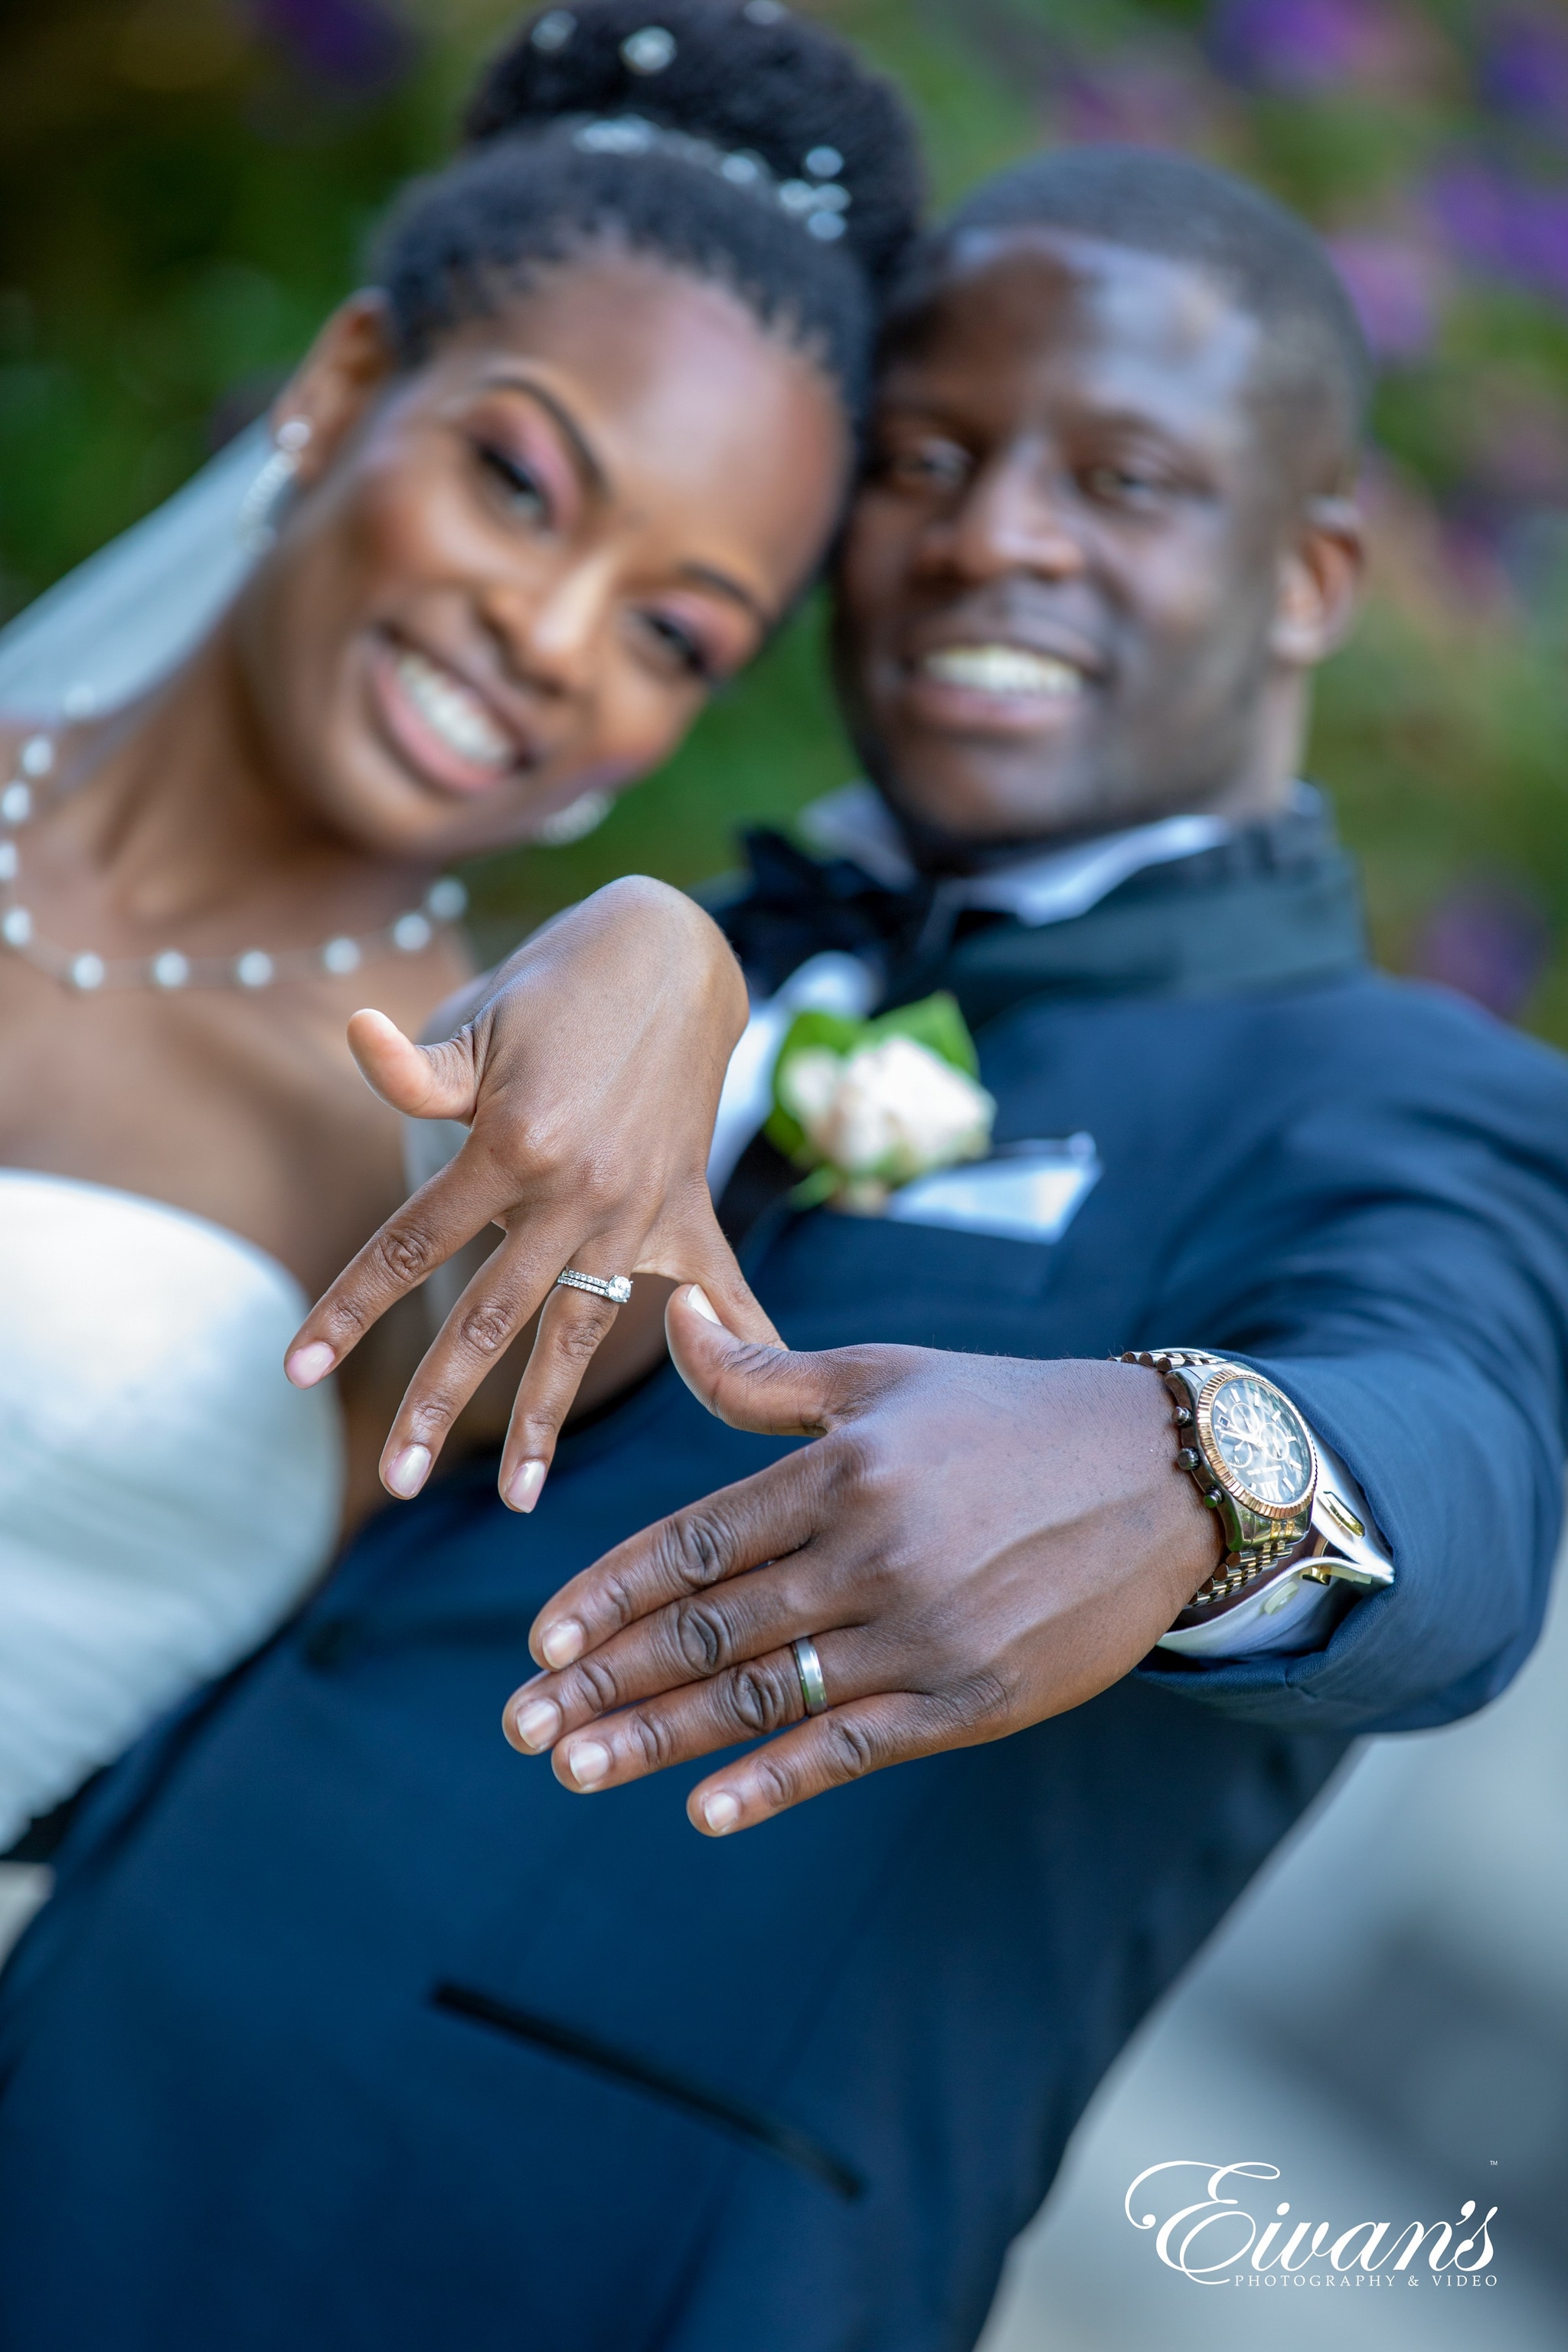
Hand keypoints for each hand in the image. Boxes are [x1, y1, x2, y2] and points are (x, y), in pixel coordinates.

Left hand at [285, 879, 779, 1510]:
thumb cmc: (558, 984)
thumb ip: (424, 1068)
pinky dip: (738, 1342)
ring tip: (518, 1496)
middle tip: (394, 1477)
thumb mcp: (485, 1019)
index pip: (410, 1246)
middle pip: (491, 1317)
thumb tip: (360, 1039)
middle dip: (438, 1401)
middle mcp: (578, 1193)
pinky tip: (742, 1407)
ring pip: (580, 1332)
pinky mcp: (686, 1209)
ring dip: (543, 1416)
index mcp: (515, 1147)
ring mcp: (639, 1211)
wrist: (675, 955)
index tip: (295, 1371)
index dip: (348, 1309)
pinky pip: (717, 1290)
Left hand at [503, 1288, 1222, 1832]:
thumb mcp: (884, 1375)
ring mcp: (923, 1634)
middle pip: (710, 1630)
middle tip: (522, 1726)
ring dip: (659, 1738)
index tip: (540, 1642)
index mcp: (842, 1469)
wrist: (1165, 1476)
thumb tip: (670, 1316)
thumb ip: (763, 1373)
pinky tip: (705, 1808)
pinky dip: (775, 1781)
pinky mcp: (974, 1698)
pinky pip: (854, 1748)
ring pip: (764, 1694)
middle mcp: (873, 1554)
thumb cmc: (1008, 1415)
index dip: (610, 1596)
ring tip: (576, 1767)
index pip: (694, 1543)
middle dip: (605, 1681)